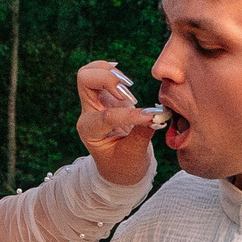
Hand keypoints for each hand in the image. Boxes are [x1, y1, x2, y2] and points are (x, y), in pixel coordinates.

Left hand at [74, 59, 159, 186]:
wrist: (119, 169)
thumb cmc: (125, 166)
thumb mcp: (134, 155)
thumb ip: (143, 133)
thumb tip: (156, 114)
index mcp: (90, 132)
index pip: (108, 115)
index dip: (131, 115)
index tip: (152, 117)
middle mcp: (89, 114)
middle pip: (85, 80)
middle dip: (107, 79)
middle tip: (127, 93)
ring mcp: (96, 103)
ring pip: (89, 72)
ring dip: (110, 72)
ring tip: (128, 86)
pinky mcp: (106, 97)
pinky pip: (102, 74)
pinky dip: (113, 71)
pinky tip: (126, 81)